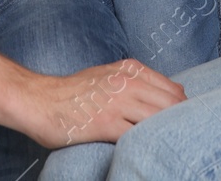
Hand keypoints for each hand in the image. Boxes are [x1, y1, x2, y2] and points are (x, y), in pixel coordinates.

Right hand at [26, 58, 184, 147]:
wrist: (39, 100)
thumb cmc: (73, 93)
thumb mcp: (109, 75)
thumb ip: (137, 82)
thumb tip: (171, 93)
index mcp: (131, 69)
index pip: (173, 89)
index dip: (181, 108)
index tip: (178, 122)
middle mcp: (128, 82)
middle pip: (172, 104)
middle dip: (178, 122)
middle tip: (175, 138)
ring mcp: (118, 102)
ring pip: (159, 119)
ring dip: (164, 133)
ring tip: (163, 146)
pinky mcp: (106, 123)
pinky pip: (138, 135)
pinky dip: (145, 144)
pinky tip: (143, 151)